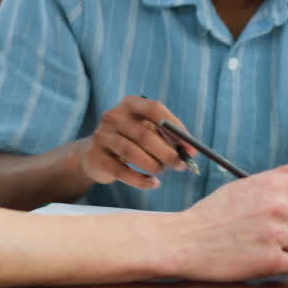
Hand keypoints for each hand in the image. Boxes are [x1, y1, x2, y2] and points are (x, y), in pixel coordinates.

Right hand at [78, 96, 194, 188]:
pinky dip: (141, 180)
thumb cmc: (130, 142)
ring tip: (161, 171)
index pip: (155, 110)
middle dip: (167, 153)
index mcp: (130, 104)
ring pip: (132, 152)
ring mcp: (102, 136)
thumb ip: (166, 137)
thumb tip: (189, 152)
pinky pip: (122, 172)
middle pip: (144, 135)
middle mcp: (113, 116)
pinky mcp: (96, 157)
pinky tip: (153, 183)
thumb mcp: (146, 132)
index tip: (191, 148)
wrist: (96, 156)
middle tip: (181, 165)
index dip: (175, 129)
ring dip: (154, 165)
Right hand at [170, 158, 287, 280]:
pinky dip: (278, 263)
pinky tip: (257, 255)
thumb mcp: (244, 185)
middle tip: (268, 229)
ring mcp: (275, 234)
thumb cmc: (213, 213)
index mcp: (272, 185)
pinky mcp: (270, 260)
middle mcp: (277, 206)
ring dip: (287, 247)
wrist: (186, 240)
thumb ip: (280, 175)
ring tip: (259, 242)